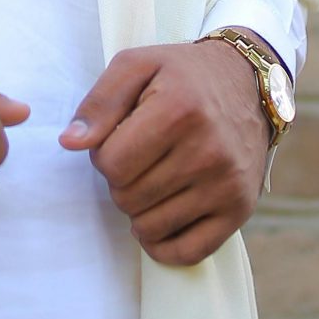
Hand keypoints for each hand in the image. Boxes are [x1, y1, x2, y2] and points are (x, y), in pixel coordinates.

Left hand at [59, 41, 269, 266]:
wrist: (248, 84)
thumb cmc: (183, 75)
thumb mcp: (137, 65)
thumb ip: (99, 102)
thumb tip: (70, 142)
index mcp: (178, 109)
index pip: (111, 164)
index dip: (103, 155)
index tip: (119, 140)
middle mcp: (207, 150)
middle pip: (128, 198)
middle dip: (121, 181)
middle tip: (138, 159)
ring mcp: (226, 184)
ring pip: (151, 228)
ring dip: (139, 210)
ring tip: (152, 180)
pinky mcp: (239, 209)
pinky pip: (188, 253)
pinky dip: (164, 244)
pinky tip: (161, 217)